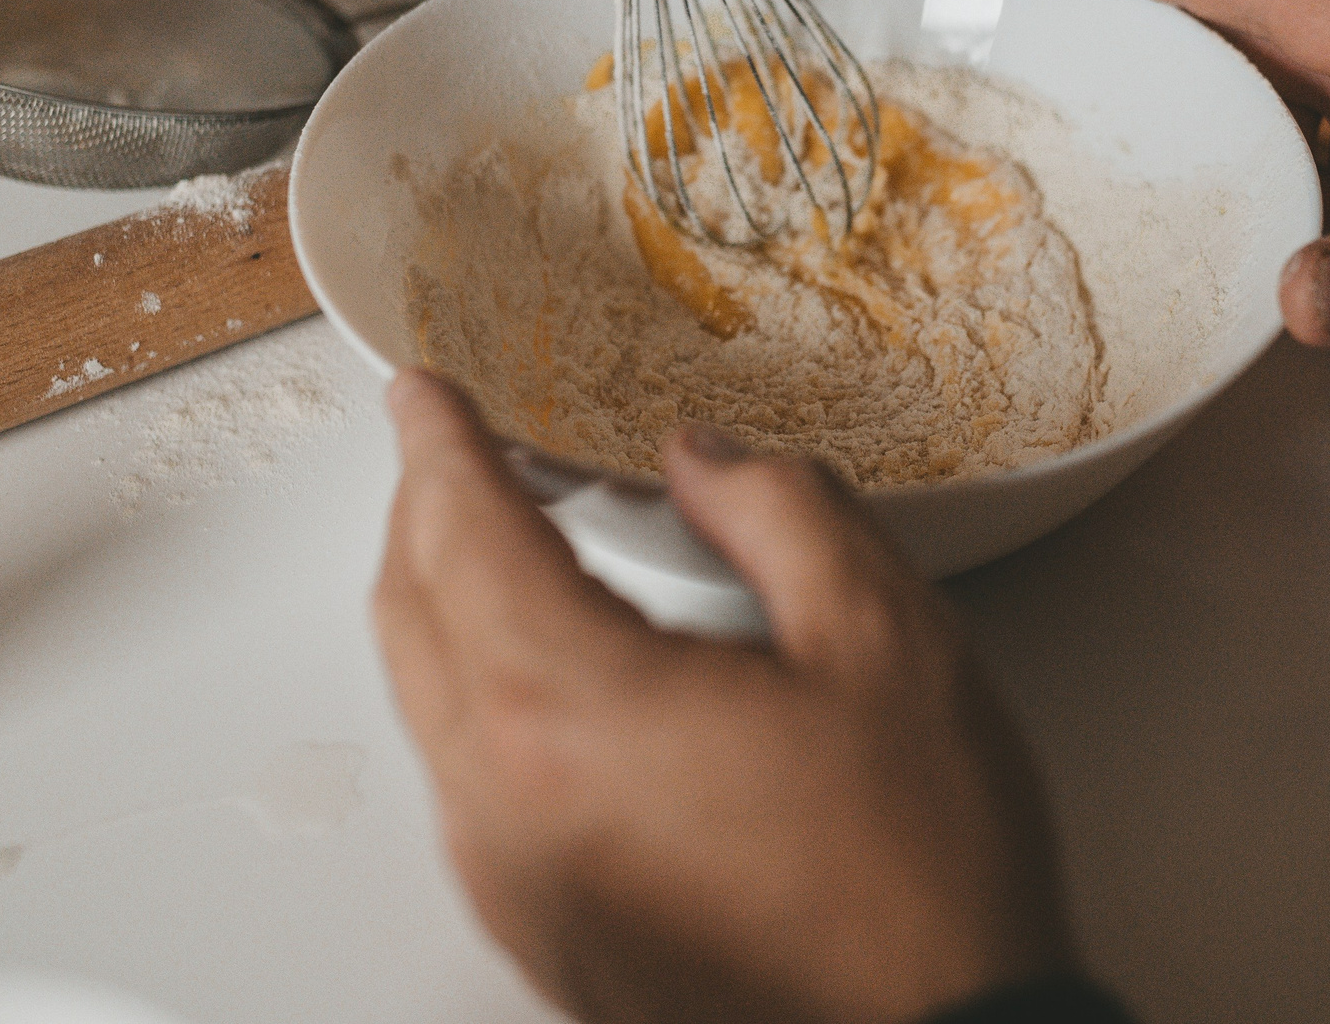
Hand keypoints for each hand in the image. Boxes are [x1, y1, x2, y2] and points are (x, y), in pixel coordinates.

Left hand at [373, 371, 1076, 1023]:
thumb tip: (707, 464)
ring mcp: (515, 882)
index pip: (461, 533)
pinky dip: (484, 704)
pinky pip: (471, 790)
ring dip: (451, 610)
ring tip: (518, 551)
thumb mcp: (884, 640)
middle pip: (413, 616)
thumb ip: (781, 511)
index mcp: (570, 709)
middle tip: (466, 455)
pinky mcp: (544, 935)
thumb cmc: (916, 880)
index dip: (439, 444)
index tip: (425, 394)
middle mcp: (507, 803)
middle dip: (427, 516)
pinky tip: (564, 684)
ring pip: (431, 706)